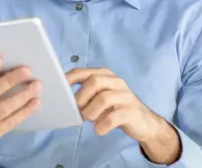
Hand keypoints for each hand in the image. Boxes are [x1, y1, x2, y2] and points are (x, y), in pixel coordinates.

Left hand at [66, 68, 180, 164]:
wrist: (144, 123)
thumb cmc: (116, 109)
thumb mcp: (100, 98)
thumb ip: (85, 94)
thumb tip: (63, 98)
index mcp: (105, 75)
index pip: (82, 72)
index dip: (68, 79)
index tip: (58, 90)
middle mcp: (117, 82)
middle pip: (94, 81)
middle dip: (81, 97)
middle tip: (78, 110)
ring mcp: (126, 96)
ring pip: (103, 98)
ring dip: (91, 112)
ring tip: (89, 120)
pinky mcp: (132, 112)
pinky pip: (113, 117)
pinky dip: (102, 126)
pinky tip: (99, 130)